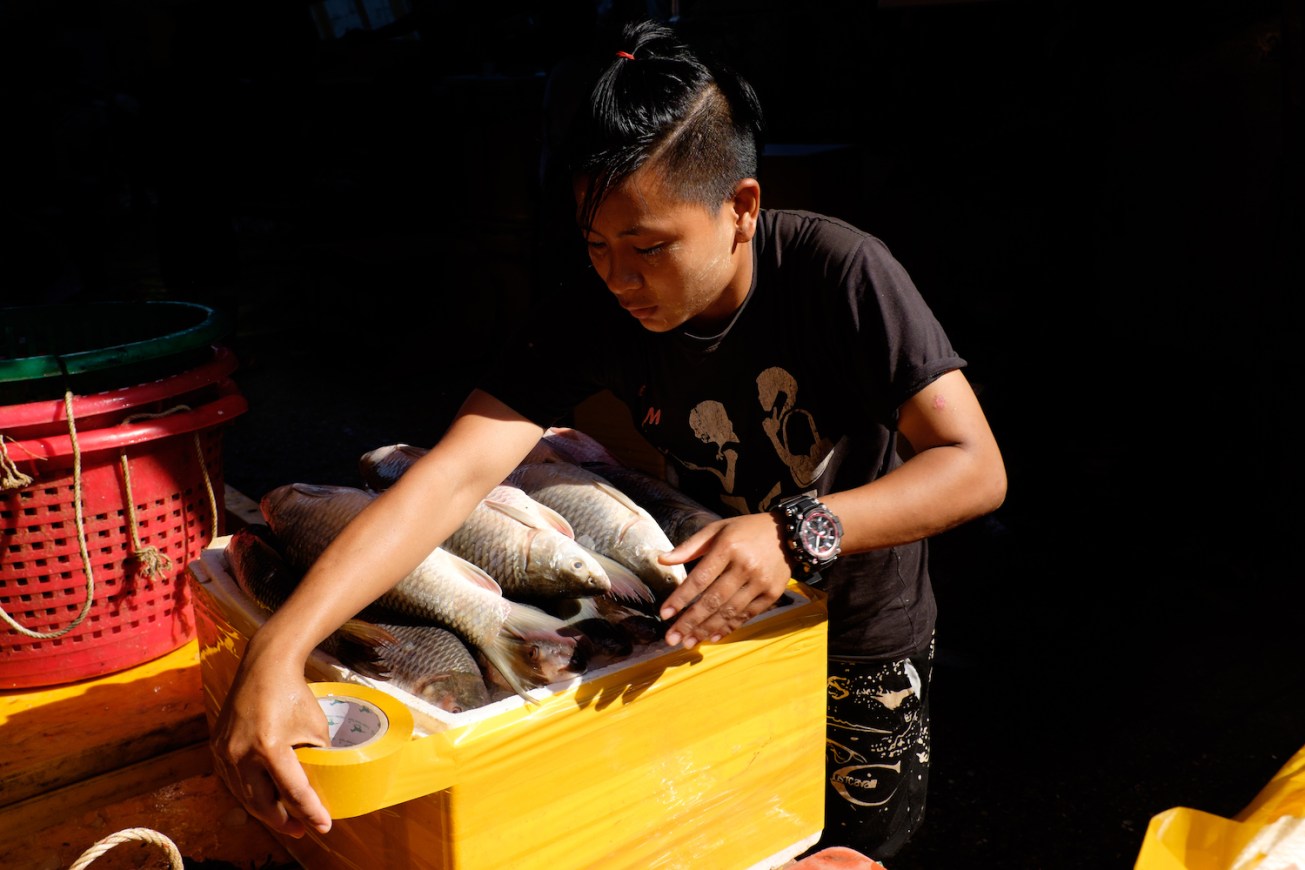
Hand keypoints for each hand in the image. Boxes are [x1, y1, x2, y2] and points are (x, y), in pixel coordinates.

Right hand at [210, 652, 332, 836]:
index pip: (292, 791)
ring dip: (265, 812)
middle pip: (263, 802)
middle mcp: (241, 752)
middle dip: (284, 821)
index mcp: (269, 745)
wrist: (265, 667)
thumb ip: (316, 758)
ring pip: (245, 795)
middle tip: (302, 830)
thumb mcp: (315, 727)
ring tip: (286, 821)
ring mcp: (225, 751)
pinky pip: (233, 781)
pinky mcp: (217, 748)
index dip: (310, 812)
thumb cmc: (295, 695)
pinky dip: (250, 794)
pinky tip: (264, 800)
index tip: (324, 827)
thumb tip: (321, 788)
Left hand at [656, 512, 791, 647]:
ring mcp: (760, 582)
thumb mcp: (716, 530)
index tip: (664, 614)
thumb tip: (661, 559)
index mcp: (728, 547)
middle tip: (672, 638)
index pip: (699, 578)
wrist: (787, 533)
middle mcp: (745, 566)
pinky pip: (746, 615)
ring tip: (688, 642)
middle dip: (690, 622)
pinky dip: (728, 628)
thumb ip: (690, 547)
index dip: (680, 599)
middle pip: (713, 600)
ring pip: (729, 612)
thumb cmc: (745, 530)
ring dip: (706, 630)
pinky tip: (711, 637)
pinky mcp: (772, 594)